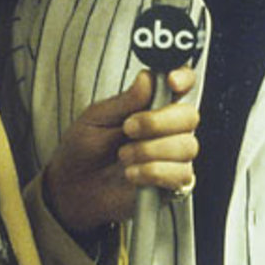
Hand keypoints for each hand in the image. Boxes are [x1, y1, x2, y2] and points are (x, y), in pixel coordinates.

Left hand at [42, 67, 198, 236]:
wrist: (73, 187)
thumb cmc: (84, 148)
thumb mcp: (97, 118)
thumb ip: (125, 101)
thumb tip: (148, 78)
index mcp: (152, 104)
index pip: (183, 83)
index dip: (184, 78)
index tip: (171, 82)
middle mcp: (168, 128)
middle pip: (190, 115)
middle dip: (159, 122)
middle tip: (128, 129)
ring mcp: (173, 156)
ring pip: (187, 146)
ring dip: (151, 150)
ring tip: (123, 155)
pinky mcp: (172, 183)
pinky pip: (181, 174)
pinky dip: (153, 172)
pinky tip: (131, 174)